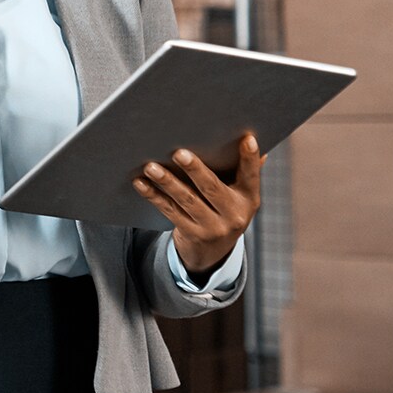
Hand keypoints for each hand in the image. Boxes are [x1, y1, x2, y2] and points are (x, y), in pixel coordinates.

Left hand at [133, 133, 262, 278]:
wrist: (213, 253)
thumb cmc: (224, 210)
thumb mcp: (239, 195)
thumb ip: (244, 171)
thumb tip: (251, 140)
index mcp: (249, 199)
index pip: (251, 175)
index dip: (250, 158)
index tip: (247, 139)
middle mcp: (234, 215)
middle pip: (211, 188)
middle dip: (195, 169)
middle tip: (179, 153)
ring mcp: (213, 227)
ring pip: (187, 200)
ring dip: (167, 182)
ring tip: (151, 167)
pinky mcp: (192, 234)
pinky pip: (170, 211)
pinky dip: (154, 196)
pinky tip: (141, 183)